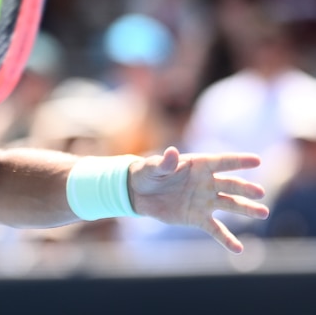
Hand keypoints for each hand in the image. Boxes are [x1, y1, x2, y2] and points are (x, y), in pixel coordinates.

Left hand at [129, 146, 269, 252]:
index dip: (238, 161)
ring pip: (230, 205)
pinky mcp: (198, 218)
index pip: (222, 162)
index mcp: (198, 166)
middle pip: (230, 185)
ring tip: (262, 213)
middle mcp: (207, 183)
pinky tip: (238, 249)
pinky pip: (216, 230)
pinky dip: (227, 239)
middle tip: (259, 193)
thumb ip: (164, 163)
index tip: (257, 160)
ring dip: (246, 209)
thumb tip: (172, 152)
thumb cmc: (148, 173)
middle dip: (245, 188)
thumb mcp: (152, 167)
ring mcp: (205, 201)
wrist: (140, 194)